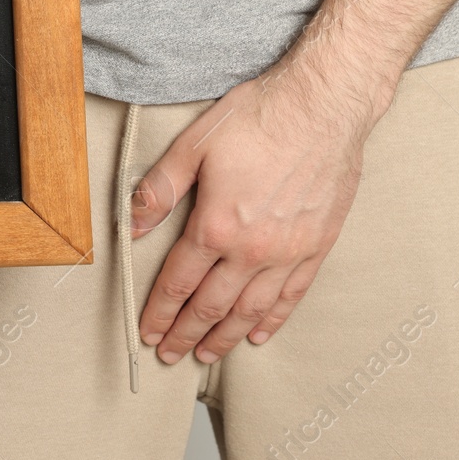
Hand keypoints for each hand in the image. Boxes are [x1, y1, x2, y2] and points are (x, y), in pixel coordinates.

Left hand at [130, 68, 386, 364]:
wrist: (324, 104)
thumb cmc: (258, 117)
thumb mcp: (194, 145)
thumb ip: (160, 190)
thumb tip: (133, 226)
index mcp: (215, 225)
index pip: (178, 282)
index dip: (159, 312)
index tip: (147, 332)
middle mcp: (252, 249)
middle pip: (211, 306)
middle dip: (186, 333)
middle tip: (170, 355)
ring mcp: (288, 252)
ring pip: (250, 310)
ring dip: (225, 337)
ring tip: (206, 355)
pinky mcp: (317, 246)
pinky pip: (291, 296)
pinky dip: (272, 320)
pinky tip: (258, 334)